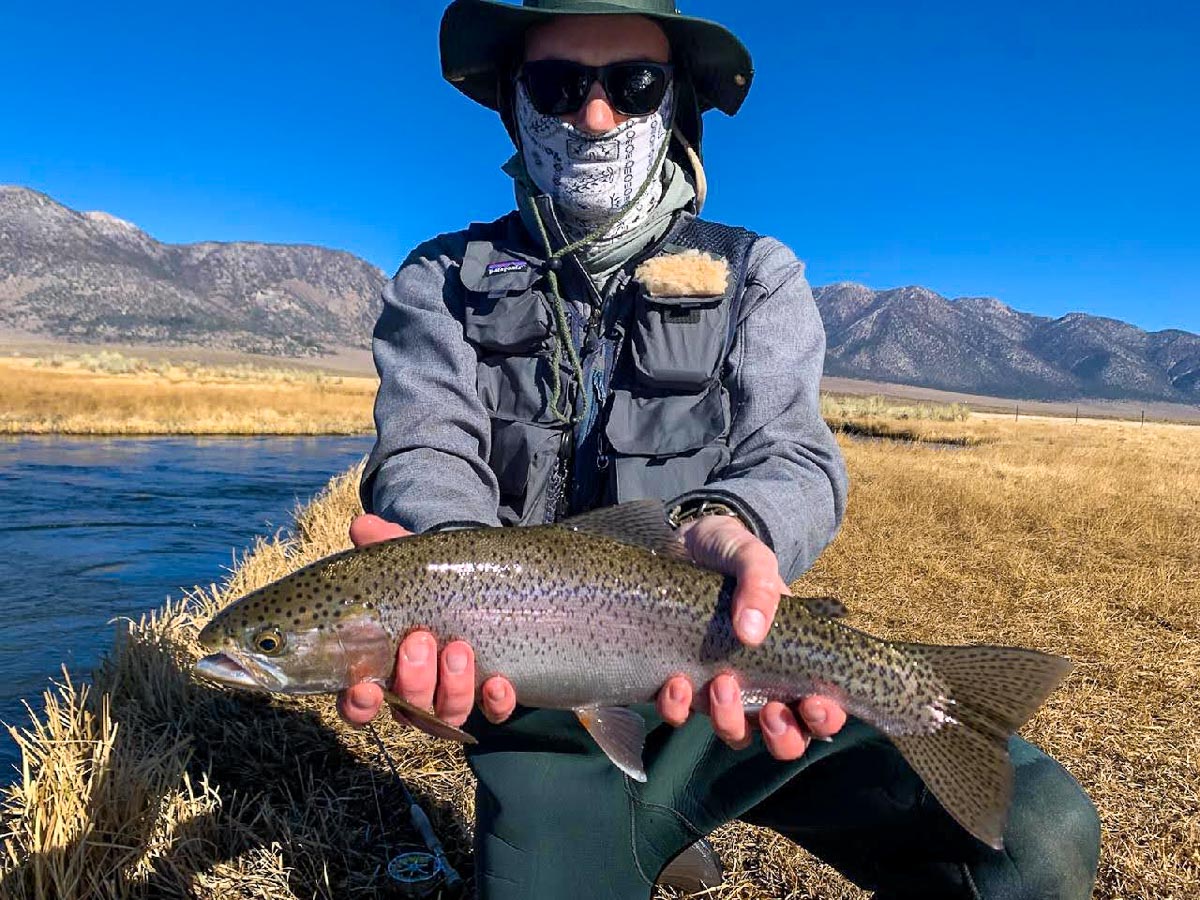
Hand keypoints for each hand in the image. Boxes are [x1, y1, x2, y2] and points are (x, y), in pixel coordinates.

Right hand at [335, 514, 517, 727]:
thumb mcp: (409, 559)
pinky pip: (494, 712)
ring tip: (459, 648)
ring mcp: (453, 693)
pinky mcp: (491, 693)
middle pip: (406, 709)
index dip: (358, 705)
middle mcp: (415, 688)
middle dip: (413, 679)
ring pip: (446, 712)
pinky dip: (495, 702)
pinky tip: (499, 683)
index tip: (365, 688)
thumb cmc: (430, 575)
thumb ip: (384, 544)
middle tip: (419, 640)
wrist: (478, 576)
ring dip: (452, 687)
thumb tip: (362, 526)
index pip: (358, 703)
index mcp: (382, 665)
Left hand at [657, 514, 846, 759]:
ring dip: (730, 721)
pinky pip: (682, 715)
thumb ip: (760, 584)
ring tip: (720, 684)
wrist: (682, 543)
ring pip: (736, 733)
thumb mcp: (752, 557)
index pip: (822, 708)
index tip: (813, 703)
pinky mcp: (683, 682)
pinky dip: (679, 708)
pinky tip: (676, 683)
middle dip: (782, 736)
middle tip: (770, 711)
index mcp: (793, 658)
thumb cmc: (730, 552)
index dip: (824, 720)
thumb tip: (752, 632)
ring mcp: (721, 686)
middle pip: (785, 739)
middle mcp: (761, 682)